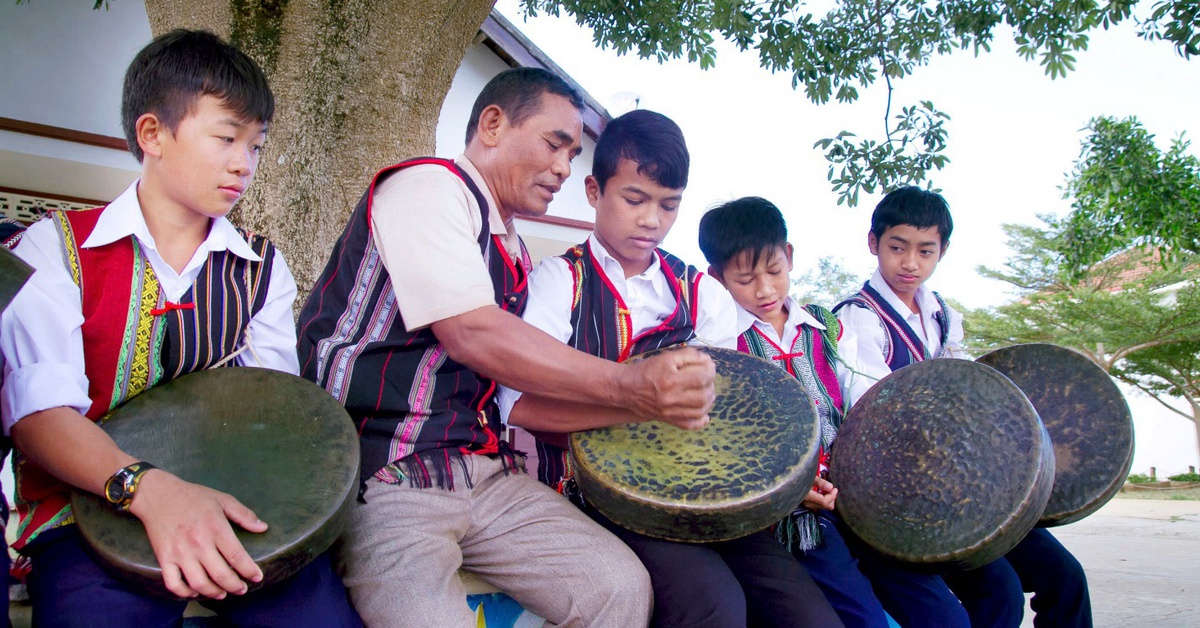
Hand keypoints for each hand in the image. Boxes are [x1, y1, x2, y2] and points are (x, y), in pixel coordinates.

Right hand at [128, 470, 267, 598]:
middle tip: (242, 589)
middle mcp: (198, 543)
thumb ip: (244, 515)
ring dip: (213, 593)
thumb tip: (263, 528)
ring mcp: (180, 553)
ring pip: (199, 583)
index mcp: (216, 528)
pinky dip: (185, 593)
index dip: (249, 570)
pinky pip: (173, 584)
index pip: (237, 556)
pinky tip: (195, 592)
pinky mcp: (164, 558)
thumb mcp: (223, 500)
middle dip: (235, 586)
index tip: (257, 577)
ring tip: (222, 593)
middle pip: (220, 574)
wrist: (159, 495)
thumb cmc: (193, 497)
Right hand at [620, 347, 715, 428]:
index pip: (702, 377)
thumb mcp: (666, 357)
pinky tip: (703, 412)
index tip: (709, 366)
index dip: (710, 370)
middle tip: (706, 378)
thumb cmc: (647, 370)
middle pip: (704, 395)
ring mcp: (670, 412)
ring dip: (708, 400)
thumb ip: (688, 355)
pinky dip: (701, 420)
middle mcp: (671, 398)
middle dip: (710, 384)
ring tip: (705, 391)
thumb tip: (707, 361)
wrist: (626, 388)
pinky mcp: (668, 420)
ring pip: (700, 411)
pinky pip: (690, 425)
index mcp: (671, 379)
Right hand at [800, 476, 836, 510]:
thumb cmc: (799, 476)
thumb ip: (820, 482)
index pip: (824, 501)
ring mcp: (808, 505)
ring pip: (825, 507)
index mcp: (807, 496)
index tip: (834, 488)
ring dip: (829, 499)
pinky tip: (822, 492)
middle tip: (832, 489)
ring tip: (826, 489)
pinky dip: (825, 500)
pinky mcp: (808, 505)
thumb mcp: (810, 476)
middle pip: (826, 506)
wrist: (788, 481)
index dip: (832, 496)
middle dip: (832, 498)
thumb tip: (831, 487)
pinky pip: (821, 505)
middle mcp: (808, 503)